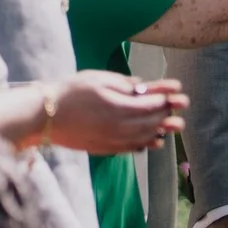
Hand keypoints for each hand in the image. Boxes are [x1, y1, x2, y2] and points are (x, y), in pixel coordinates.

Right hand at [48, 72, 186, 153]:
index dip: (168, 98)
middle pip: (151, 122)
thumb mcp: (98, 79)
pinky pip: (131, 148)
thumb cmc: (70, 93)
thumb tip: (143, 87)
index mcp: (119, 108)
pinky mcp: (104, 148)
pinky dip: (145, 144)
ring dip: (161, 130)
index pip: (152, 105)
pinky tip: (154, 141)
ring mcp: (112, 140)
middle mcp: (119, 128)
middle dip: (169, 113)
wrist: (45, 116)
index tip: (179, 91)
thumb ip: (124, 84)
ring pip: (144, 137)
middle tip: (183, 107)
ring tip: (174, 126)